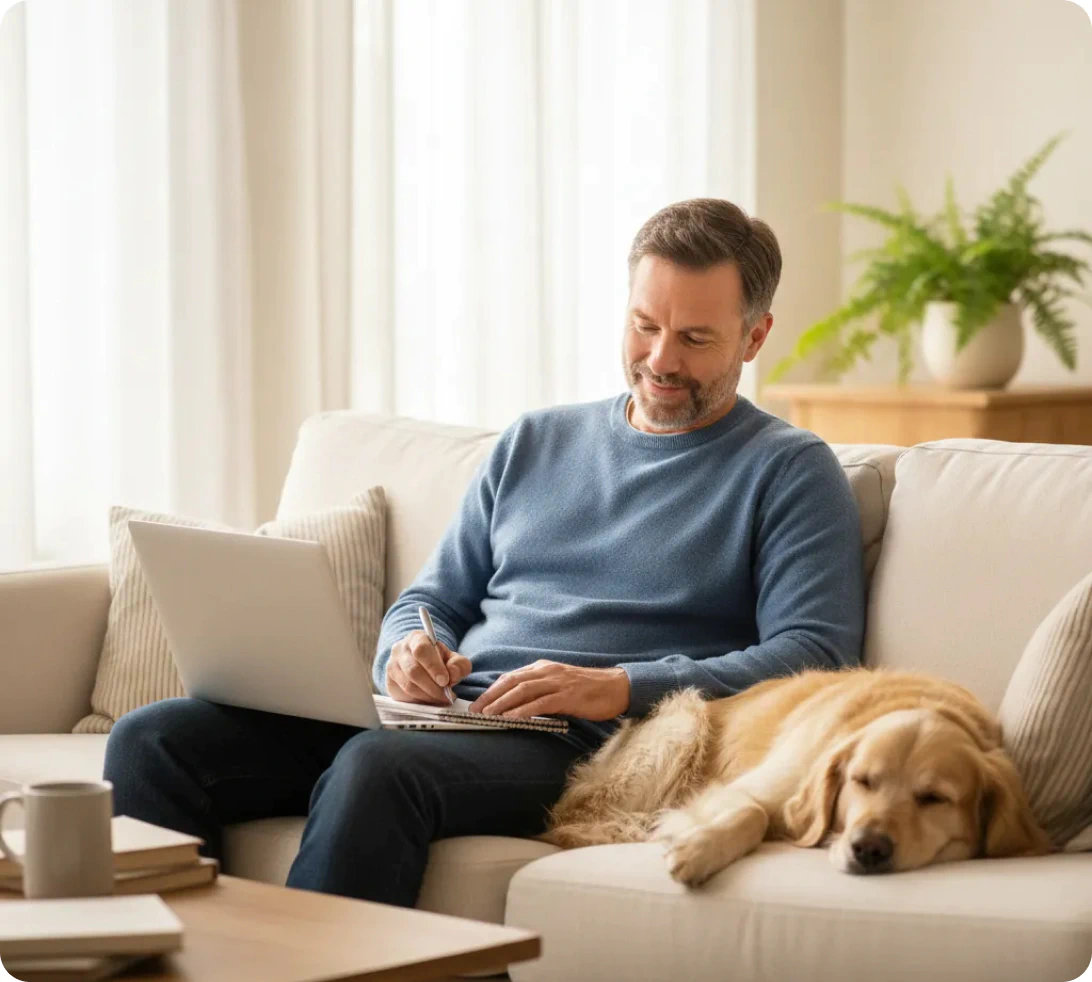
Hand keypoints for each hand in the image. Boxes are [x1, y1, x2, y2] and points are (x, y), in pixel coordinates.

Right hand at [386, 630, 472, 704]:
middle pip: (413, 670)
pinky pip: (403, 696)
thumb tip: (452, 673)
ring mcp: (392, 666)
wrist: (421, 665)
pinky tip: (430, 700)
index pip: (421, 650)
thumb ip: (459, 664)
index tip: (445, 680)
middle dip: (432, 686)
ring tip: (441, 699)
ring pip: (408, 685)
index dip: (433, 667)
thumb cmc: (439, 660)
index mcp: (416, 638)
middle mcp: (400, 650)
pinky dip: (419, 701)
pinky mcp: (389, 682)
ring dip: (427, 696)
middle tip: (446, 695)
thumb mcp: (453, 658)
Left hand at [468, 661, 629, 719]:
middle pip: (511, 682)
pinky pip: (540, 703)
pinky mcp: (567, 696)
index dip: (492, 690)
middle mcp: (547, 671)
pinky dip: (522, 711)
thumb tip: (518, 704)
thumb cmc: (588, 689)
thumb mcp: (559, 684)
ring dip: (501, 703)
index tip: (478, 703)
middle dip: (490, 697)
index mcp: (543, 668)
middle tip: (474, 711)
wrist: (616, 687)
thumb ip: (540, 690)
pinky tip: (511, 718)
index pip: (511, 677)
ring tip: (487, 715)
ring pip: (522, 691)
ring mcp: (557, 682)